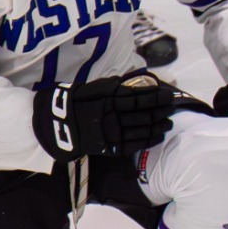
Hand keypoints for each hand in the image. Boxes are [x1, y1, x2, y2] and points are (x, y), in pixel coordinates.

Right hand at [32, 73, 175, 159]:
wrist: (55, 125)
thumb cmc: (74, 102)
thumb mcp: (92, 87)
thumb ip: (114, 85)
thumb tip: (137, 81)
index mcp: (107, 100)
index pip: (138, 98)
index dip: (155, 97)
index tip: (168, 94)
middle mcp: (111, 117)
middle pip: (143, 114)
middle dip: (161, 111)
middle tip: (172, 107)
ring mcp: (109, 133)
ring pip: (140, 130)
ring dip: (158, 126)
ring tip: (169, 122)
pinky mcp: (108, 147)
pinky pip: (132, 145)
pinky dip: (148, 140)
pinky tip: (158, 136)